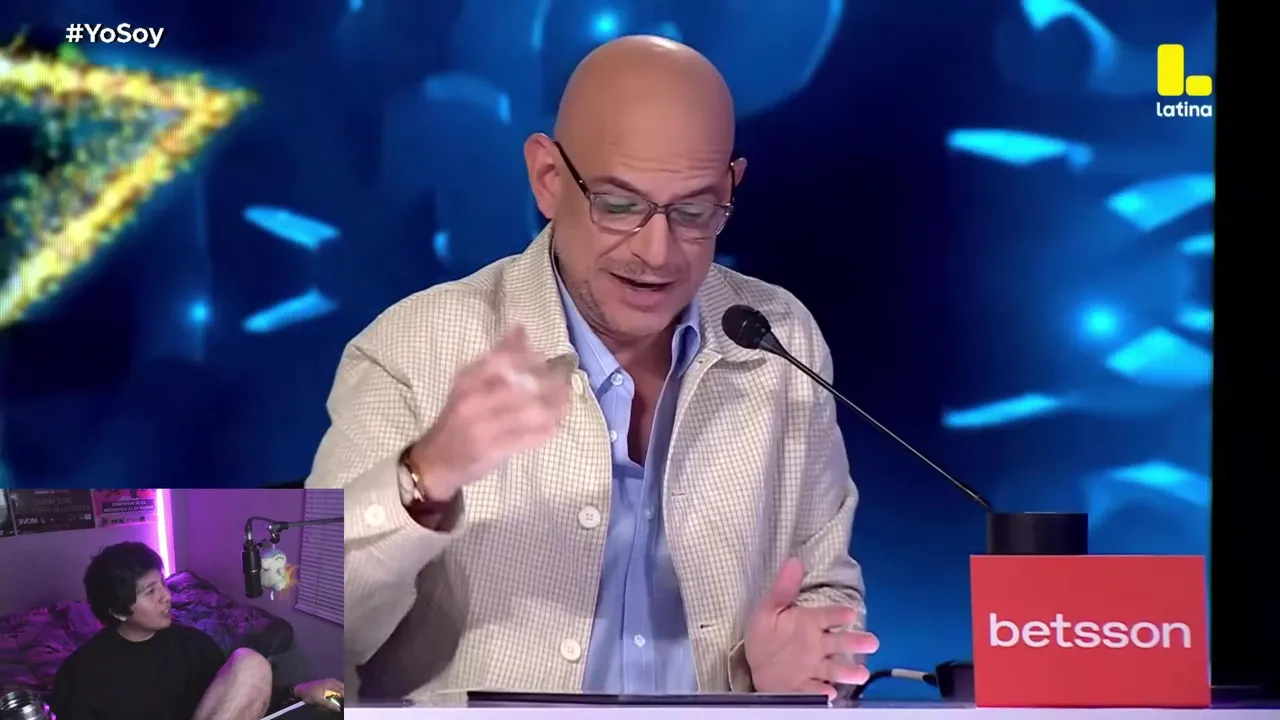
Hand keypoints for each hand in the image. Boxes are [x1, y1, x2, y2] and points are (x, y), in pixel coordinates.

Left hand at [294, 678, 343, 709]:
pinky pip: (336, 688)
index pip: (343, 690)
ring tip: (344, 702)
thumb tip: (339, 709)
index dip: (346, 697)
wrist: (300, 690)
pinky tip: (338, 699)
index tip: (348, 704)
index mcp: (331, 683)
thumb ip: (329, 704)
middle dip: (345, 695)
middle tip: (347, 703)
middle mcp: (332, 681)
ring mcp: (330, 682)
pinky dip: (339, 693)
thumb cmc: (309, 694)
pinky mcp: (328, 684)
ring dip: (342, 694)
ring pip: (340, 688)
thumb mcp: (319, 700)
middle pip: (343, 688)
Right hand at [407, 326, 571, 500]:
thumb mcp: (469, 383)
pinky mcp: (494, 450)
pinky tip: (556, 424)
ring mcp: (484, 427)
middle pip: (521, 386)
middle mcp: (474, 401)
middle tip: (565, 381)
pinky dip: (545, 430)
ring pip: (528, 412)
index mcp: (468, 381)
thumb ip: (496, 357)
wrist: (437, 459)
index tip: (546, 358)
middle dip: (549, 382)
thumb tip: (522, 330)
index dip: (529, 358)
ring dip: (553, 406)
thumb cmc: (458, 416)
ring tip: (566, 402)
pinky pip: (527, 438)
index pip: (503, 360)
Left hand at [744, 558, 879, 697]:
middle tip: (872, 642)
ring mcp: (812, 667)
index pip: (827, 616)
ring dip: (848, 671)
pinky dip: (823, 691)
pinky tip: (831, 692)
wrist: (756, 666)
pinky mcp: (804, 686)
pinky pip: (815, 689)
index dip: (838, 614)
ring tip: (860, 673)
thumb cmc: (766, 635)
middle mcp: (816, 645)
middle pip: (839, 643)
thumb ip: (782, 588)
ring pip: (834, 668)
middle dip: (855, 642)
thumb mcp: (768, 609)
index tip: (850, 613)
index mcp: (808, 623)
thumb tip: (793, 562)